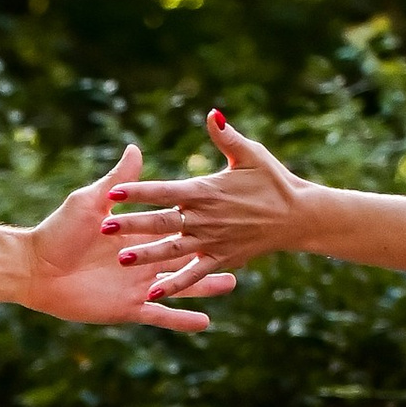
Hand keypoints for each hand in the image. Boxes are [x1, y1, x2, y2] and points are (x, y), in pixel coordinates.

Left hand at [26, 141, 237, 330]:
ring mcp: (136, 285)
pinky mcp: (127, 308)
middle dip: (212, 255)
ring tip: (232, 284)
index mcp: (137, 235)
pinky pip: (160, 316)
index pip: (174, 226)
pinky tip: (205, 323)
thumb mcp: (92, 202)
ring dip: (205, 287)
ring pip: (180, 286)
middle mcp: (142, 260)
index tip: (227, 212)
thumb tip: (136, 149)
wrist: (35, 268)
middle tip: (242, 250)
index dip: (199, 222)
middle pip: (186, 257)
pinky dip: (181, 320)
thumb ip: (118, 181)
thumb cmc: (59, 230)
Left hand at [106, 112, 314, 291]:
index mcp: (206, 191)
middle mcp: (205, 218)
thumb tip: (211, 113)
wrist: (300, 216)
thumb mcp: (251, 154)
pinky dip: (176, 285)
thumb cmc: (275, 181)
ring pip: (173, 251)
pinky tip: (154, 293)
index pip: (164, 191)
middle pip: (162, 222)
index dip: (138, 191)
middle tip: (105, 227)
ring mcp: (212, 242)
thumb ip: (226, 138)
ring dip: (148, 256)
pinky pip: (194, 275)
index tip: (113, 194)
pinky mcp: (221, 260)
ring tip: (123, 260)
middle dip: (133, 224)